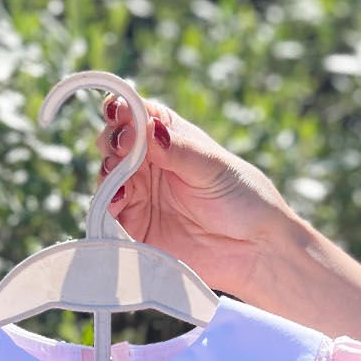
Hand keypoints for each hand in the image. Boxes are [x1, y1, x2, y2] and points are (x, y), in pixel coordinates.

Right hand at [94, 93, 298, 306]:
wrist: (254, 251)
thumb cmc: (243, 200)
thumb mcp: (212, 166)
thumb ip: (178, 149)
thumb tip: (147, 126)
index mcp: (169, 138)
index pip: (136, 114)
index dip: (122, 109)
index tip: (118, 112)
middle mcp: (149, 164)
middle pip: (114, 143)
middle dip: (111, 140)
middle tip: (121, 147)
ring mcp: (139, 196)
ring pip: (107, 177)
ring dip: (106, 171)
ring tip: (115, 173)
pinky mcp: (134, 229)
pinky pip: (108, 215)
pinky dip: (106, 205)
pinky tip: (116, 200)